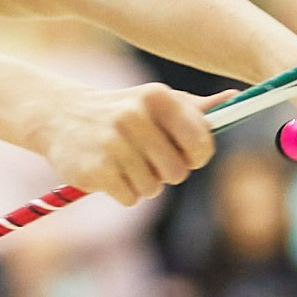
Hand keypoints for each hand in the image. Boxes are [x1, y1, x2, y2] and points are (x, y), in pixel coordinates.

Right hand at [37, 84, 216, 206]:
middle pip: (178, 172)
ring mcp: (113, 143)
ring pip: (153, 188)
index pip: (201, 142)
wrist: (60, 116)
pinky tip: (107, 171)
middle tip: (146, 159)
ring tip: (123, 163)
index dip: (196, 156)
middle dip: (165, 173)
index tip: (184, 154)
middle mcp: (134, 116)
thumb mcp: (153, 102)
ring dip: (142, 183)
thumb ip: (194, 108)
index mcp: (157, 97)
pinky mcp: (95, 169)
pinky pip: (130, 198)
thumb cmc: (120, 110)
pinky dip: (122, 192)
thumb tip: (236, 98)